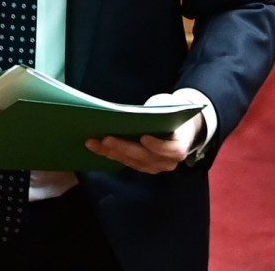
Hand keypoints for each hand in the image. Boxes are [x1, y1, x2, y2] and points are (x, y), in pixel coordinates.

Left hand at [84, 93, 204, 173]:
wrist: (180, 126)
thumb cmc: (172, 112)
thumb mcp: (168, 108)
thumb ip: (157, 112)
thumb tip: (133, 114)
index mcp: (181, 145)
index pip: (172, 150)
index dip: (157, 146)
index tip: (144, 137)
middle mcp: (170, 161)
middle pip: (145, 157)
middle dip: (123, 148)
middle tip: (106, 138)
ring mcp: (157, 166)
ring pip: (133, 162)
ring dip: (111, 152)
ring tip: (93, 142)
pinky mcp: (145, 167)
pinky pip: (128, 162)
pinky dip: (112, 155)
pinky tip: (98, 147)